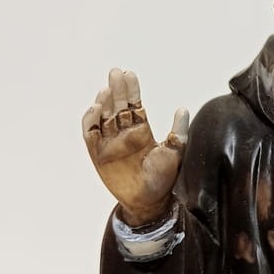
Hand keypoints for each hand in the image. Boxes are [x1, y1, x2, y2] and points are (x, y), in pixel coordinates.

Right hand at [82, 68, 188, 225]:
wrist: (149, 201)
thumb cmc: (163, 178)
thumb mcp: (174, 152)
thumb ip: (178, 131)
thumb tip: (183, 108)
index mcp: (140, 130)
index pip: (133, 105)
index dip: (131, 90)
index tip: (129, 74)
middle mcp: (123, 134)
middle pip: (116, 106)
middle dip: (116, 89)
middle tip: (115, 72)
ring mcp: (109, 143)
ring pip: (102, 117)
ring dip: (103, 102)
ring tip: (107, 90)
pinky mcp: (98, 154)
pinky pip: (90, 135)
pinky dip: (90, 121)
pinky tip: (95, 108)